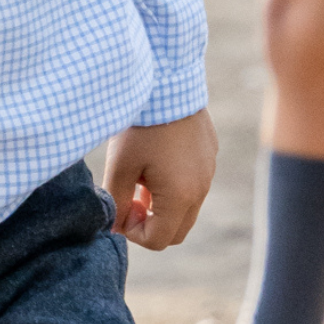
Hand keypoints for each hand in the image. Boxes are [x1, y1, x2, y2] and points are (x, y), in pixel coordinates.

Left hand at [104, 108, 217, 250]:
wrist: (168, 82)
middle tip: (129, 199)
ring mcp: (209, 171)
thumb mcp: (121, 166)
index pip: (159, 240)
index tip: (120, 208)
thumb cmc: (141, 126)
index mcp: (181, 197)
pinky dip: (174, 185)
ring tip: (140, 178)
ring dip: (162, 204)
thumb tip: (114, 226)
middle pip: (176, 230)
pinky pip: (194, 183)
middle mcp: (201, 189)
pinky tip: (154, 160)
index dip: (133, 233)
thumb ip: (116, 202)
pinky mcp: (209, 154)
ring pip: (186, 207)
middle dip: (150, 224)